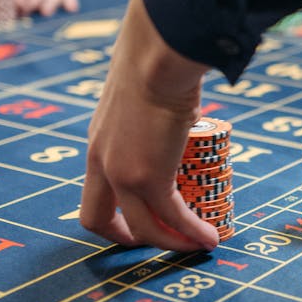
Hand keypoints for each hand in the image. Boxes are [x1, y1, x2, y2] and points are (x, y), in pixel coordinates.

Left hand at [80, 0, 219, 251]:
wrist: (157, 58)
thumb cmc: (154, 63)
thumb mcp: (139, 95)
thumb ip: (148, 110)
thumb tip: (175, 102)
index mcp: (97, 145)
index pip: (92, 193)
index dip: (110, 217)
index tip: (134, 223)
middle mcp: (101, 164)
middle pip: (98, 220)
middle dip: (126, 239)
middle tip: (159, 242)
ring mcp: (123, 174)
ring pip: (143, 228)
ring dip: (172, 242)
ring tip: (199, 243)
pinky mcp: (151, 177)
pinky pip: (173, 217)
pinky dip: (191, 232)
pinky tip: (209, 237)